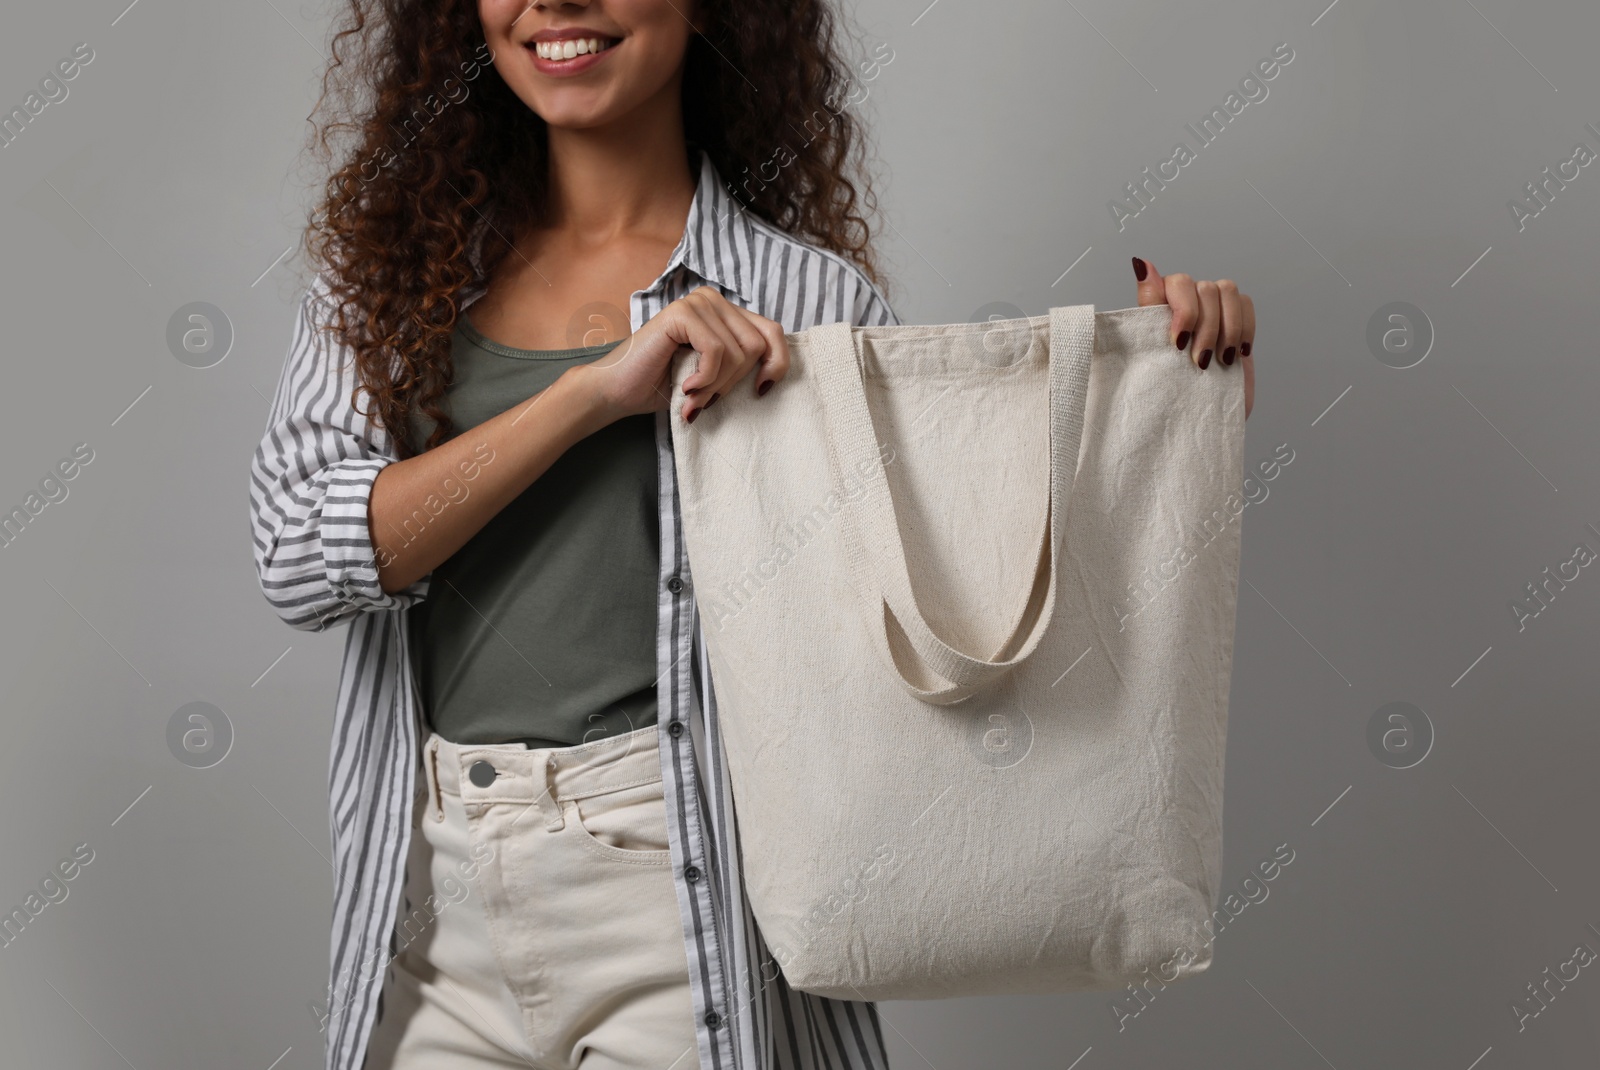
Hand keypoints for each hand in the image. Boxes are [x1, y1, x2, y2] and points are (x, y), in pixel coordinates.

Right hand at [576, 286, 790, 425]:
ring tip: (691, 396)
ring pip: (739, 353)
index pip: (774, 332)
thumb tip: (775, 373)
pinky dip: (705, 380)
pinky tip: (685, 388)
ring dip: (716, 386)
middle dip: (735, 383)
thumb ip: (742, 363)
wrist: (618, 391)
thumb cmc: (665, 386)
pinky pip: (717, 352)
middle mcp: (714, 299)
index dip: (776, 365)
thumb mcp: (717, 375)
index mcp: (725, 311)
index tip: (760, 392)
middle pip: (758, 346)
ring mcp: (698, 302)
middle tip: (706, 400)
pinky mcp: (682, 313)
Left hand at [1132, 257, 1254, 419]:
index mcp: (1162, 306)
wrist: (1199, 420)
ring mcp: (1214, 309)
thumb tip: (1140, 263)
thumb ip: (1149, 306)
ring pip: (1227, 290)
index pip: (1177, 282)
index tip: (1179, 342)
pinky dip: (1243, 328)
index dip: (1183, 308)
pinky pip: (1246, 303)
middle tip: (1200, 361)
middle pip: (1205, 288)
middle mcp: (1188, 302)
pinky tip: (1235, 353)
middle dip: (1206, 328)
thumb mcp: (1152, 350)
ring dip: (1226, 328)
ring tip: (1219, 360)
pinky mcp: (1237, 320)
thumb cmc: (1170, 390)